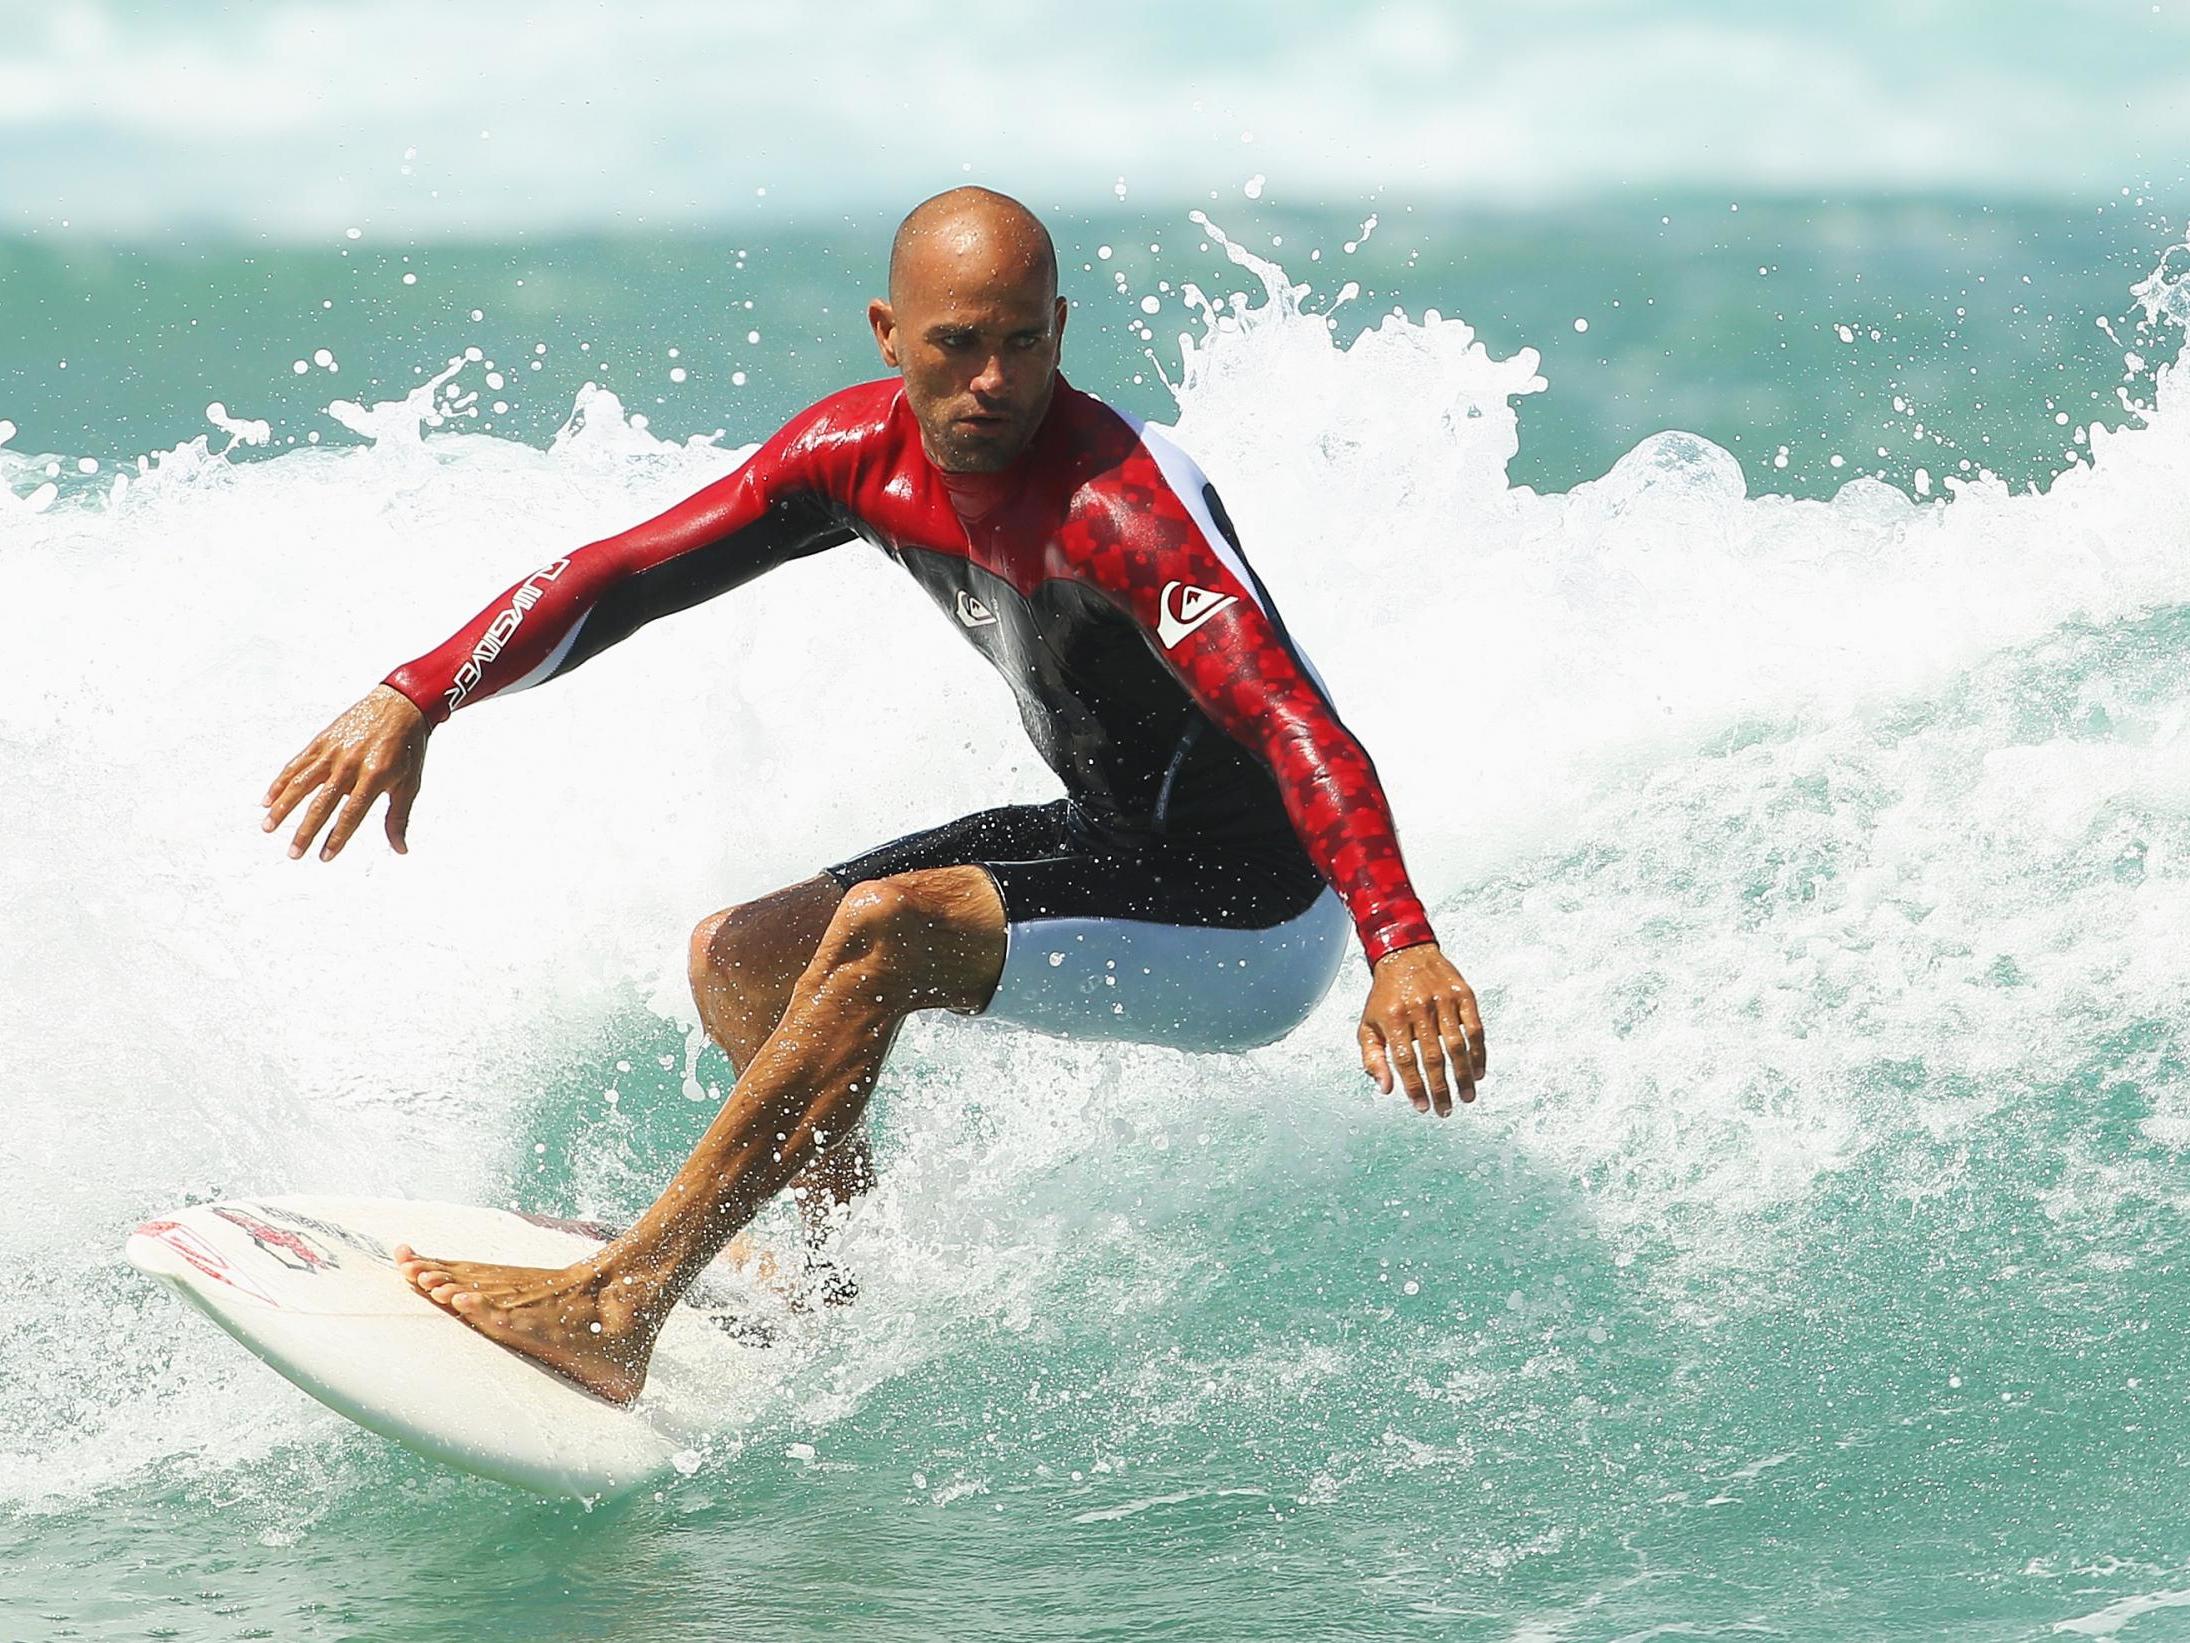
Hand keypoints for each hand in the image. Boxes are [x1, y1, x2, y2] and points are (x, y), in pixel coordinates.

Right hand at [262, 684, 429, 859]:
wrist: (401, 704)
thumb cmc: (409, 749)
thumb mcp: (410, 783)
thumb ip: (399, 817)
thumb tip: (400, 850)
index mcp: (375, 776)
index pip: (351, 814)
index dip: (337, 837)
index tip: (324, 857)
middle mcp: (350, 763)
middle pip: (322, 803)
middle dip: (305, 831)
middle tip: (293, 854)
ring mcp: (333, 750)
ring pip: (301, 782)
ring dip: (283, 807)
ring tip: (268, 828)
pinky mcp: (322, 740)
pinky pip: (297, 763)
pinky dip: (280, 782)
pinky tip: (267, 800)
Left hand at [1357, 943, 1486, 1116]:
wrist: (1405, 954)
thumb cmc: (1386, 997)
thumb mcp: (1368, 1024)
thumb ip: (1373, 1058)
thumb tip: (1386, 1089)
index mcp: (1393, 1018)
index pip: (1406, 1060)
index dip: (1414, 1087)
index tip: (1422, 1108)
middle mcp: (1418, 1009)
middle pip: (1433, 1056)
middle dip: (1440, 1088)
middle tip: (1445, 1110)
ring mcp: (1443, 1000)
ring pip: (1457, 1045)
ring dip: (1463, 1075)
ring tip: (1466, 1098)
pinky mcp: (1463, 994)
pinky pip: (1475, 1028)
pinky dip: (1478, 1053)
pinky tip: (1478, 1072)